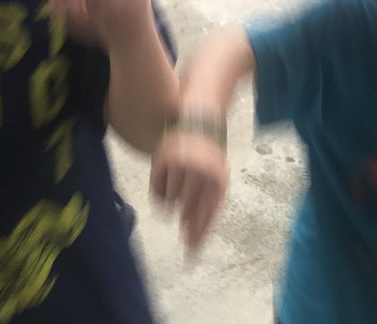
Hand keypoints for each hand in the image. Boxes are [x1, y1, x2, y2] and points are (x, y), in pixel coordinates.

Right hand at [150, 127, 228, 251]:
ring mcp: (180, 163)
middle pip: (188, 211)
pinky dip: (161, 197)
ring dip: (175, 203)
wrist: (200, 122)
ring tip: (183, 191)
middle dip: (187, 227)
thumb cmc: (209, 158)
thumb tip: (193, 240)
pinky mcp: (162, 158)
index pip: (207, 213)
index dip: (198, 235)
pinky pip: (158, 191)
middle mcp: (199, 170)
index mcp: (217, 177)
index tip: (190, 253)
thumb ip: (209, 207)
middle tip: (186, 240)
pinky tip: (168, 192)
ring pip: (172, 201)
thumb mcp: (218, 180)